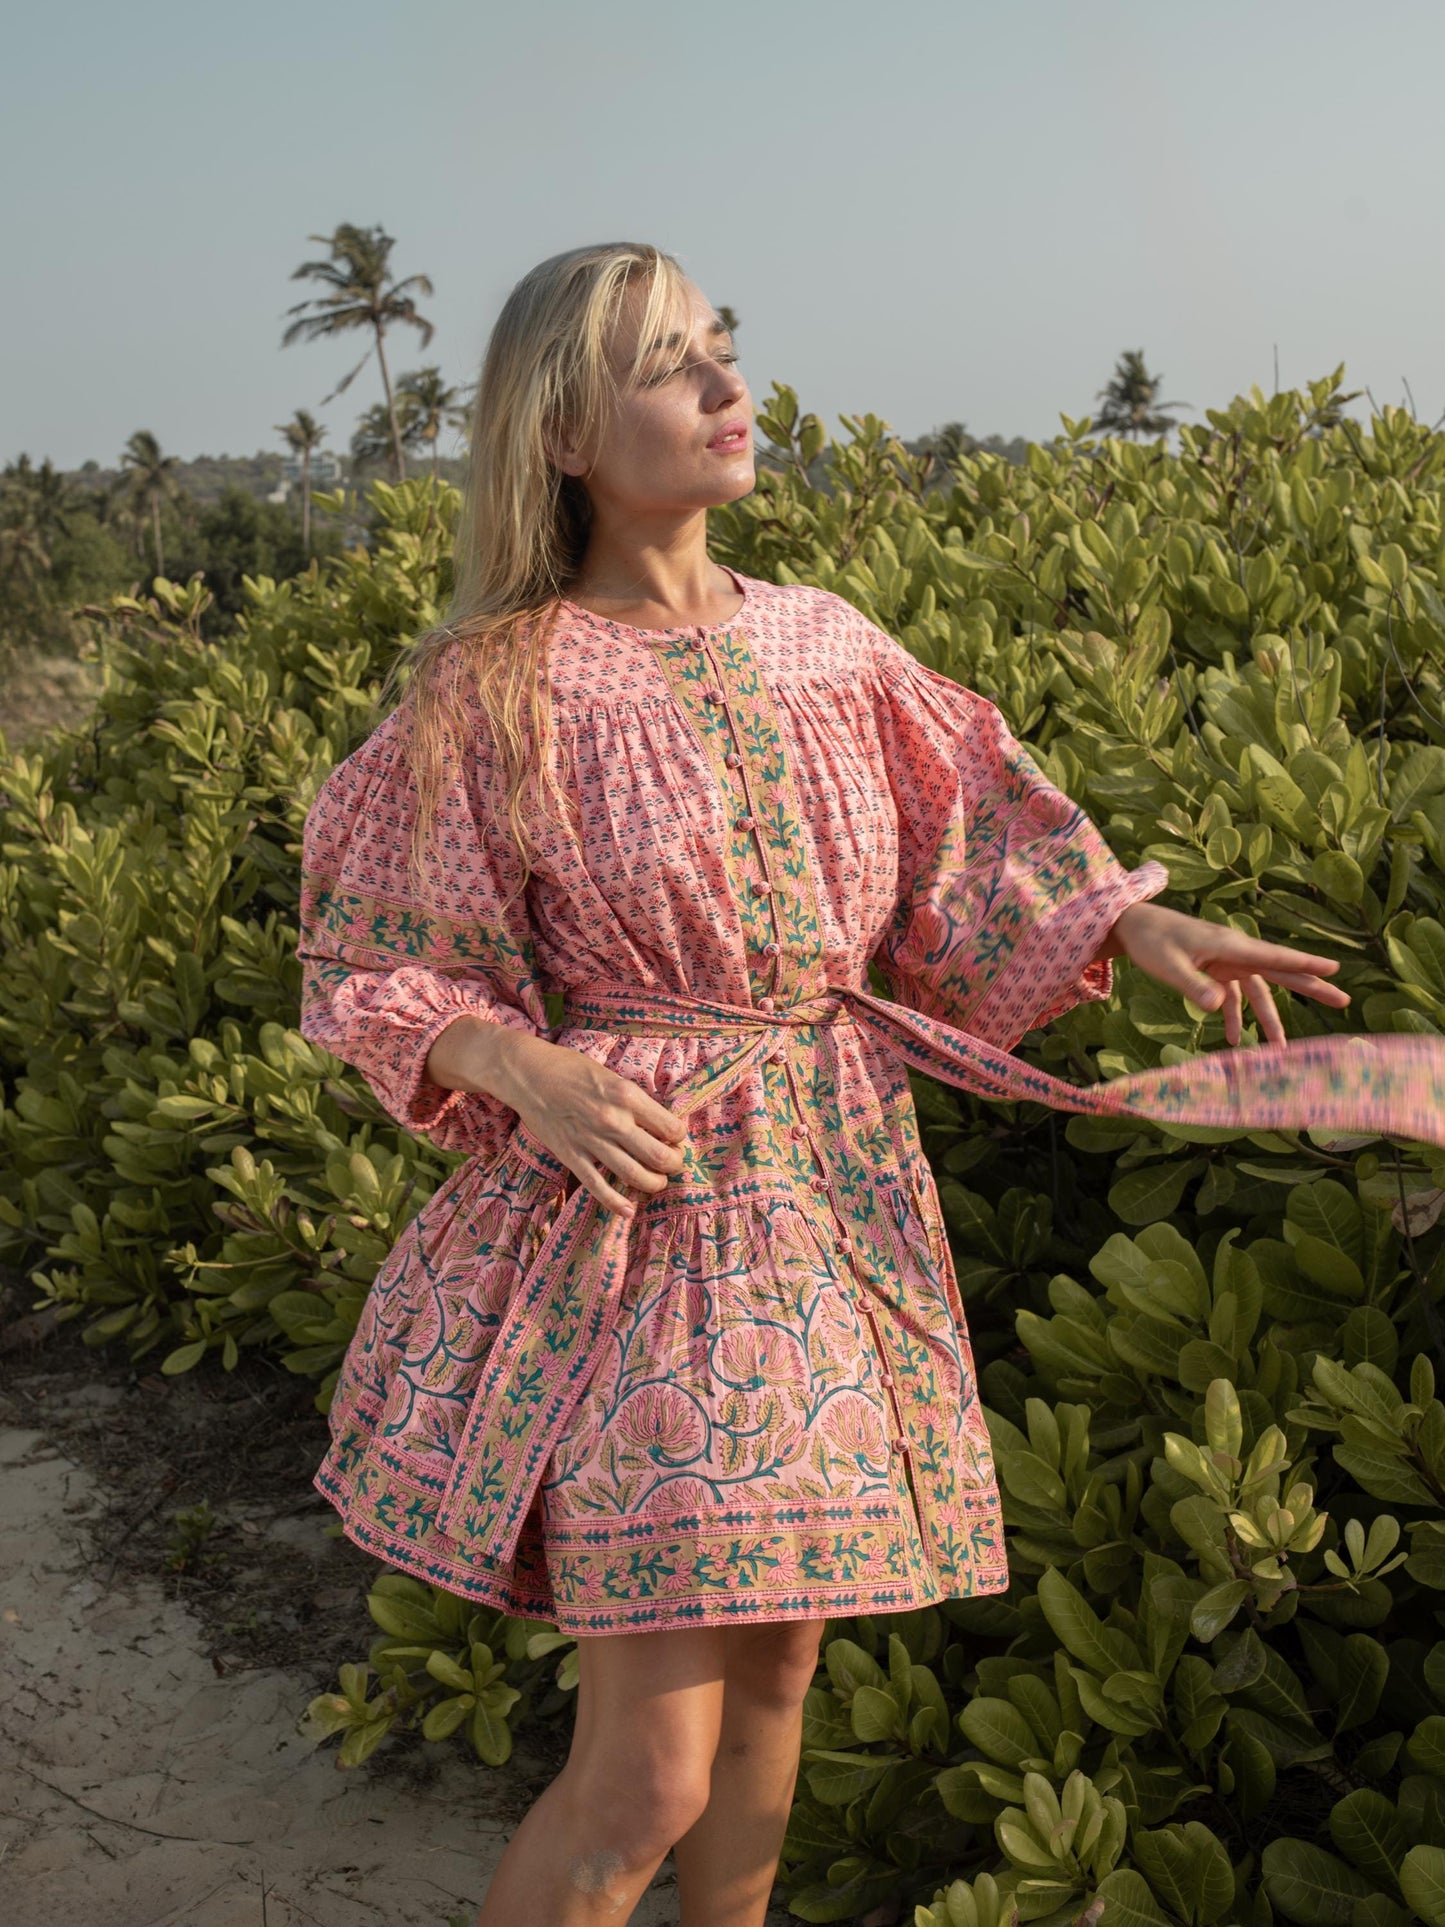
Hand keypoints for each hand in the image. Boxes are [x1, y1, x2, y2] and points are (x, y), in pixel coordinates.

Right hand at [426, 1019, 687, 1215]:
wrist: (528, 1074)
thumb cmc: (571, 1068)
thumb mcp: (612, 1076)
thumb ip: (634, 1100)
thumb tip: (659, 1121)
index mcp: (627, 1096)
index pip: (671, 1128)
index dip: (680, 1136)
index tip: (676, 1137)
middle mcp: (614, 1121)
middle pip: (659, 1157)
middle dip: (673, 1164)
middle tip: (672, 1163)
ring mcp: (592, 1142)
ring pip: (635, 1176)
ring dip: (654, 1184)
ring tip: (656, 1182)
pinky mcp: (572, 1157)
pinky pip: (599, 1187)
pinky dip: (617, 1203)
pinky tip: (629, 1209)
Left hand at [1100, 901, 1350, 1046]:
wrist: (1134, 926)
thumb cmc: (1151, 941)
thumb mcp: (1169, 966)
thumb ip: (1194, 986)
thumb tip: (1219, 1007)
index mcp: (1231, 947)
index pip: (1275, 957)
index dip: (1306, 963)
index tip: (1335, 968)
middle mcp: (1235, 953)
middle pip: (1280, 972)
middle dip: (1311, 987)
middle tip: (1343, 1000)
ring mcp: (1226, 962)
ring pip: (1257, 992)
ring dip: (1267, 1019)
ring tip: (1280, 1049)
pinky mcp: (1214, 970)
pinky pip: (1232, 996)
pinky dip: (1233, 1017)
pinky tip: (1232, 1040)